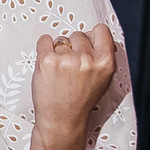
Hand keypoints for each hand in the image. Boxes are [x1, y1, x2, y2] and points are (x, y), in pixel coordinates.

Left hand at [29, 28, 117, 142]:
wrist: (62, 120)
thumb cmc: (80, 101)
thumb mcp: (103, 79)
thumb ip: (102, 57)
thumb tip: (95, 36)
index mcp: (105, 62)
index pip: (100, 30)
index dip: (92, 37)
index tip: (86, 46)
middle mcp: (87, 59)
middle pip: (78, 34)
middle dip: (73, 47)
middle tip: (70, 67)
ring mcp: (67, 59)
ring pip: (61, 39)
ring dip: (58, 51)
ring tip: (59, 71)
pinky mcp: (47, 61)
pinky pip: (44, 40)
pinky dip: (44, 48)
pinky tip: (47, 63)